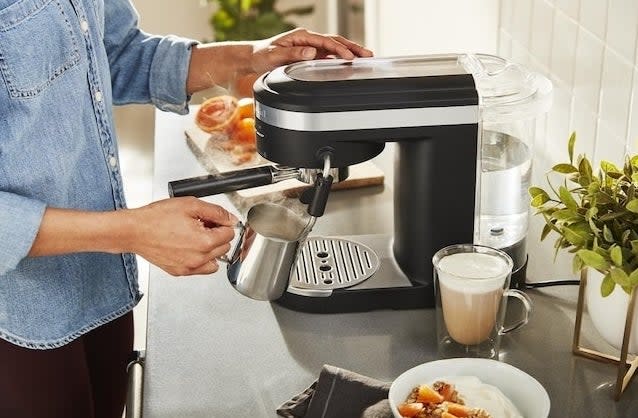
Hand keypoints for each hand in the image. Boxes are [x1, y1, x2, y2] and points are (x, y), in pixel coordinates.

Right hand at [128, 197, 237, 275]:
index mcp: (204, 242)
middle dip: (216, 235)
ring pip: (215, 259)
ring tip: (195, 236)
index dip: (222, 224)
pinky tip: (189, 247)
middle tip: (201, 225)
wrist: (134, 231)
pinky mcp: (180, 272)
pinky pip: (202, 269)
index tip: (213, 220)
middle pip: (224, 247)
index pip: (229, 234)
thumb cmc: (156, 218)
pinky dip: (200, 259)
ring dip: (210, 248)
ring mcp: (189, 267)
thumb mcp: (190, 205)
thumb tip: (230, 219)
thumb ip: (216, 212)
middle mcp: (198, 258)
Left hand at [250, 28, 373, 73]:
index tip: (349, 57)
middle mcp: (309, 40)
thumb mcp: (275, 55)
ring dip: (350, 52)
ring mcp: (311, 47)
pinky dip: (341, 58)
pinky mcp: (311, 56)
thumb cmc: (262, 56)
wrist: (254, 59)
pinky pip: (329, 56)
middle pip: (335, 42)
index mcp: (302, 36)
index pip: (326, 41)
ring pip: (335, 48)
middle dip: (352, 47)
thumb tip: (312, 51)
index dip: (339, 49)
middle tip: (368, 54)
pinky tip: (351, 64)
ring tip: (366, 58)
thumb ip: (293, 54)